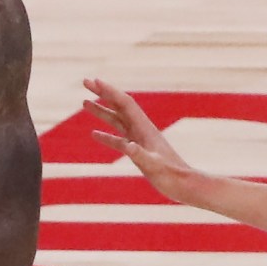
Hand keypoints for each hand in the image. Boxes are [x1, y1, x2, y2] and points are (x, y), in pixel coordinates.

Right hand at [81, 79, 201, 202]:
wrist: (183, 184)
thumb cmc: (171, 175)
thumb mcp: (154, 165)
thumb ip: (140, 155)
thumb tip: (128, 146)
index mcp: (144, 128)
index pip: (125, 103)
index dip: (109, 91)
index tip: (94, 81)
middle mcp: (141, 129)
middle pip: (119, 106)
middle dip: (102, 93)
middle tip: (85, 82)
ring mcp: (139, 140)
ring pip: (117, 120)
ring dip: (101, 111)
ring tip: (84, 102)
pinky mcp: (138, 151)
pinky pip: (118, 139)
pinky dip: (106, 135)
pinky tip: (94, 134)